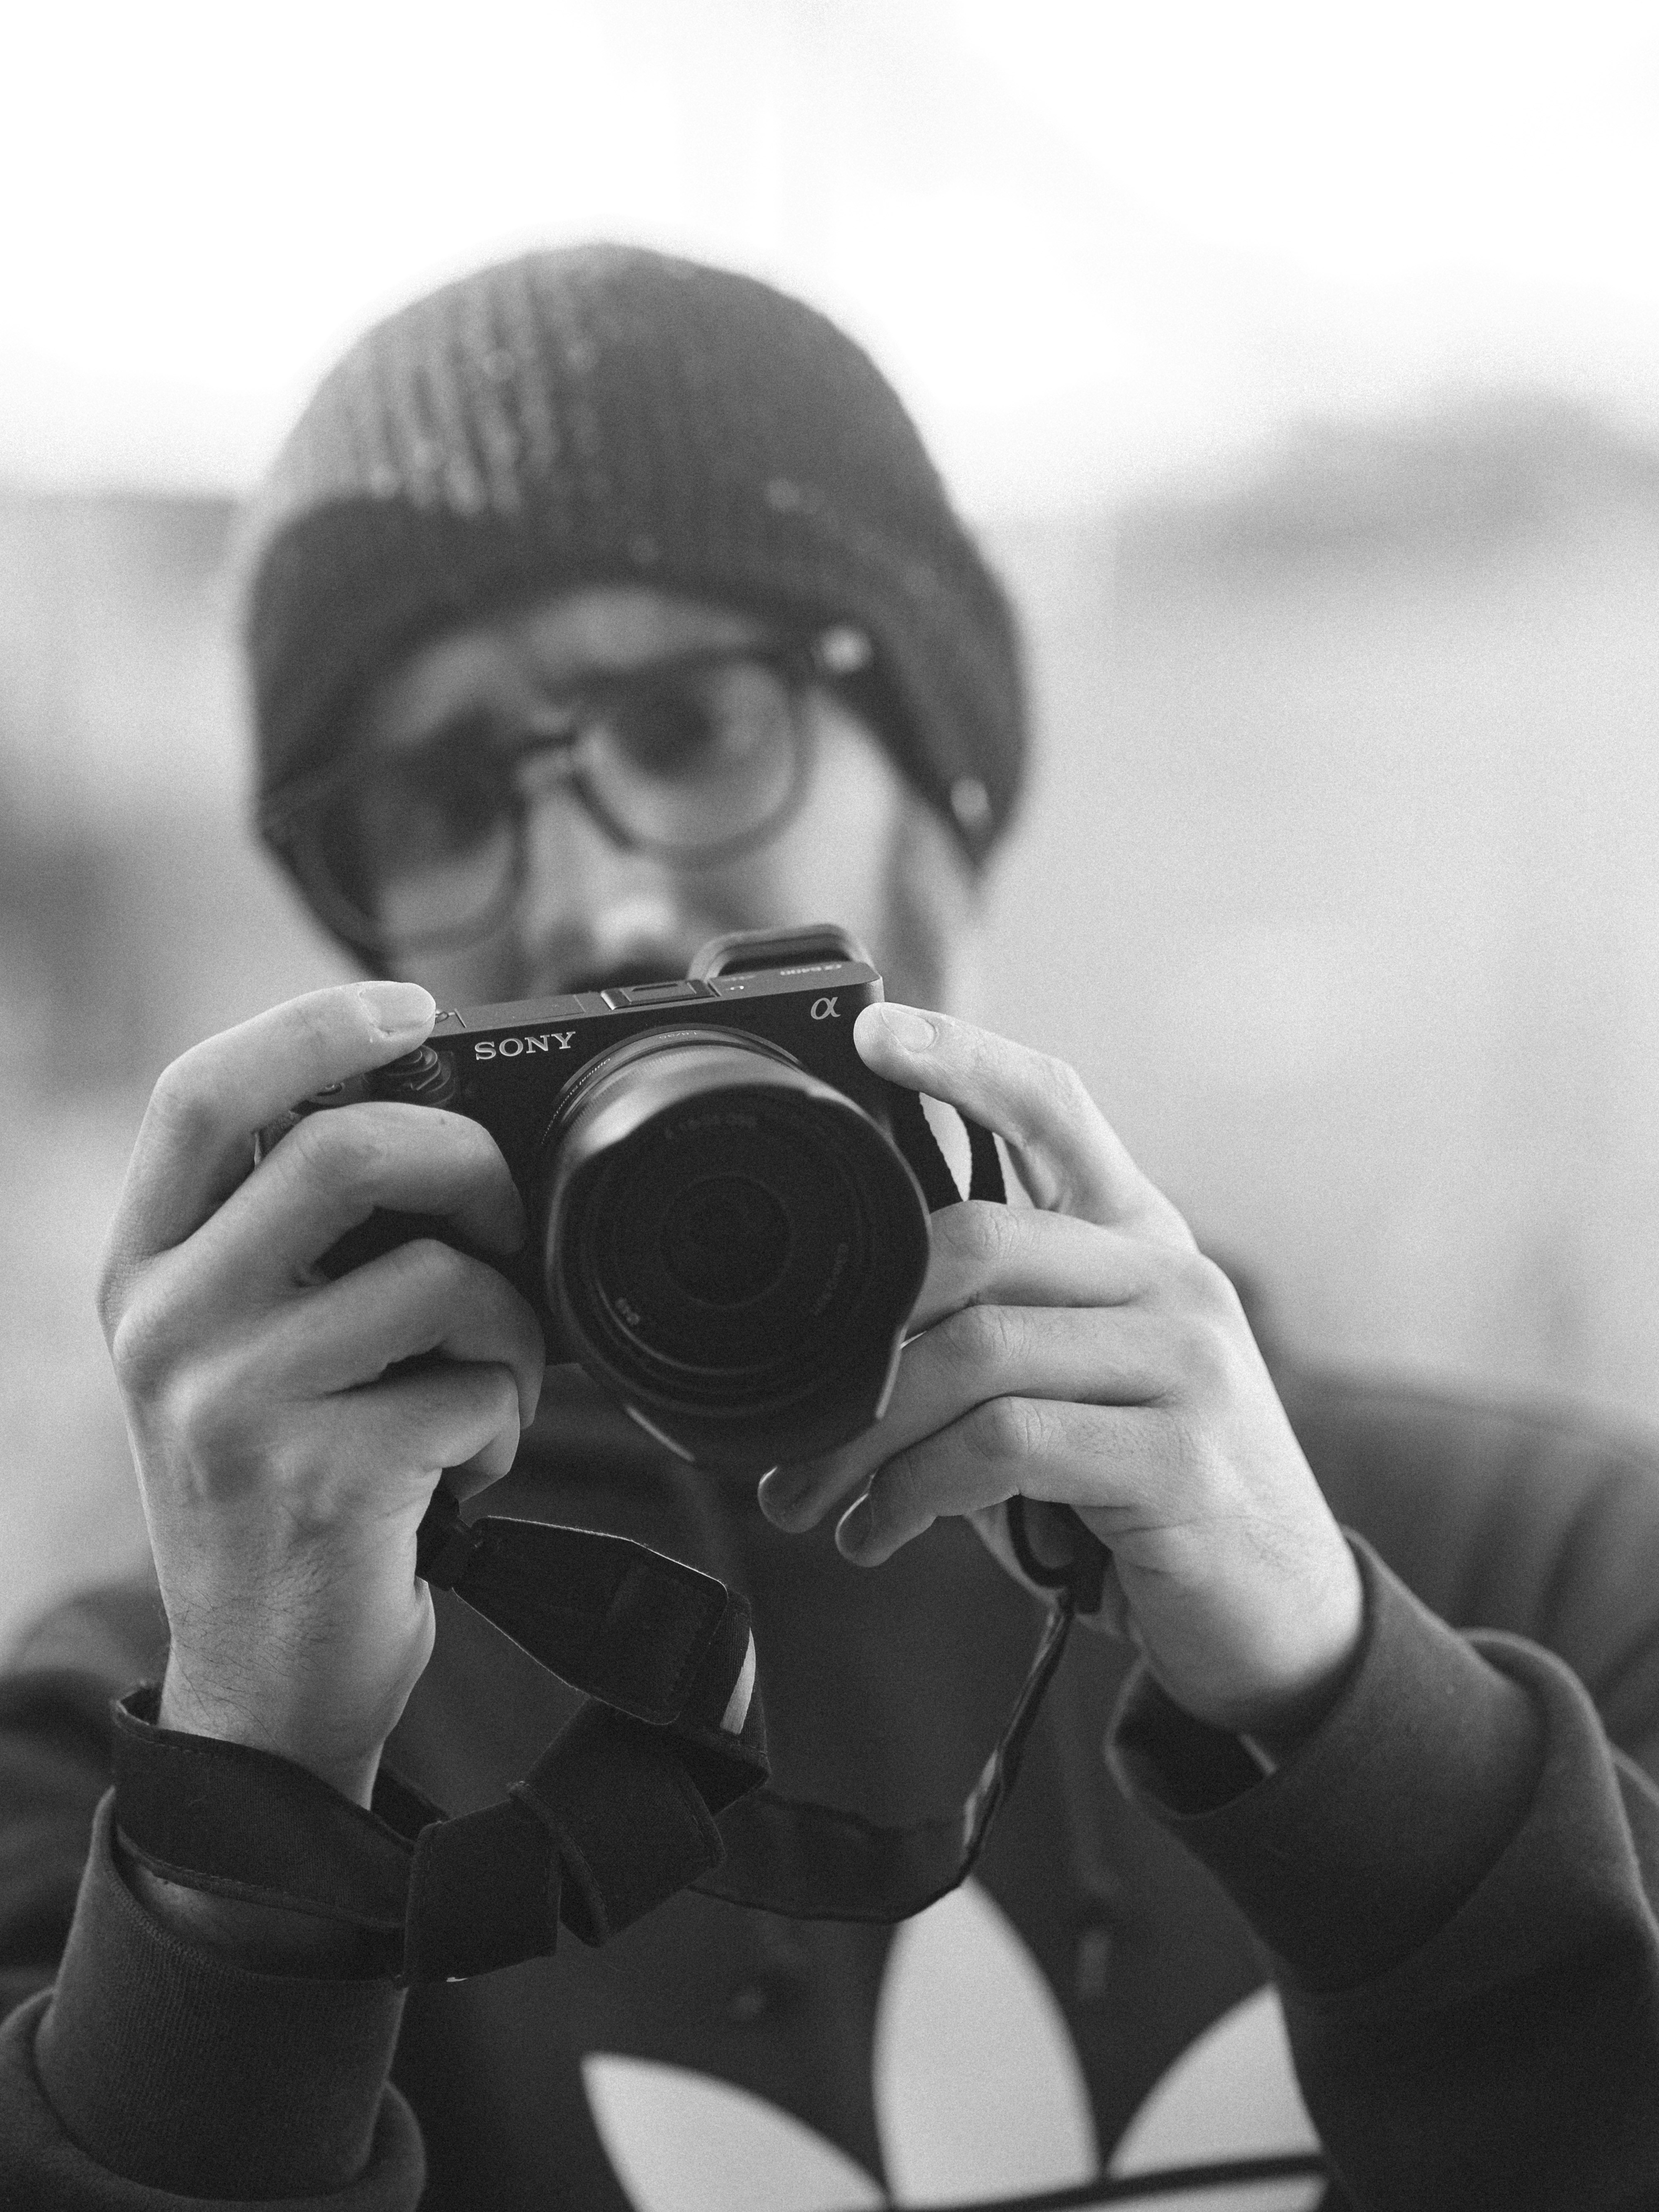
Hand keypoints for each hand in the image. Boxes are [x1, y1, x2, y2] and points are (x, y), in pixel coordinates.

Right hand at [97, 983, 544, 1806]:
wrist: (265, 1684)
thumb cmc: (284, 1491)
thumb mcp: (246, 1351)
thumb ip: (293, 1244)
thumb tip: (435, 1122)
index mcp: (145, 1272)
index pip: (202, 1095)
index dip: (311, 1027)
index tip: (412, 1007)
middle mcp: (165, 1326)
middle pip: (343, 1153)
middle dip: (471, 1171)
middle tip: (505, 1231)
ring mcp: (230, 1403)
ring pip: (437, 1275)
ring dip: (511, 1326)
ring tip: (491, 1382)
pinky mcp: (314, 1480)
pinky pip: (472, 1390)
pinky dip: (507, 1421)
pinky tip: (467, 1467)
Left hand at [758, 1002, 1362, 1751]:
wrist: (1277, 1616)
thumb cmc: (1144, 1490)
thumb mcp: (1075, 1384)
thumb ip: (995, 1328)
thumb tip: (849, 1323)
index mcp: (1141, 1244)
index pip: (1056, 1109)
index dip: (962, 1058)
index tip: (871, 1031)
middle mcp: (1172, 1280)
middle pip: (977, 1243)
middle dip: (860, 1340)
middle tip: (794, 1424)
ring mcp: (1188, 1362)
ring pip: (975, 1353)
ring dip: (865, 1439)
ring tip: (815, 1501)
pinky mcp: (1180, 1455)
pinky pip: (1004, 1444)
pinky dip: (913, 1493)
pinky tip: (880, 1535)